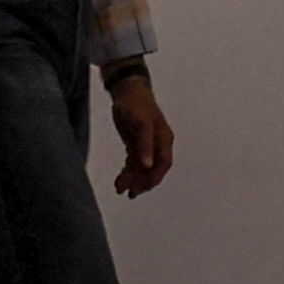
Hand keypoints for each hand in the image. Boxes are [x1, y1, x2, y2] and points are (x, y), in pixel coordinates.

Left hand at [106, 67, 173, 196]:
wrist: (126, 90)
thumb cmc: (136, 104)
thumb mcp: (140, 124)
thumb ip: (145, 145)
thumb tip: (148, 166)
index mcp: (164, 139)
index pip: (163, 163)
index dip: (155, 177)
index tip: (144, 188)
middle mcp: (157, 143)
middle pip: (153, 168)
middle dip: (142, 182)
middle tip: (131, 193)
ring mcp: (147, 144)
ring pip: (142, 167)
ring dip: (133, 179)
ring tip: (121, 190)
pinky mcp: (136, 143)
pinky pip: (133, 162)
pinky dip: (127, 172)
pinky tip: (120, 181)